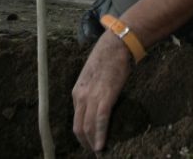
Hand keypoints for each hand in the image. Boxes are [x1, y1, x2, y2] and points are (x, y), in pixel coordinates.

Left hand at [72, 31, 131, 151]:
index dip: (82, 133)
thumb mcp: (92, 77)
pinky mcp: (105, 96)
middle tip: (93, 152)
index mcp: (77, 92)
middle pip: (79, 127)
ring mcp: (92, 97)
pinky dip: (100, 135)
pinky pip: (100, 120)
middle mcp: (80, 96)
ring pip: (88, 127)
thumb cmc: (107, 59)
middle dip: (85, 143)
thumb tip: (99, 103)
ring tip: (99, 152)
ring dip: (92, 143)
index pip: (76, 119)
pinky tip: (102, 146)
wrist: (115, 45)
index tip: (89, 142)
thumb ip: (92, 91)